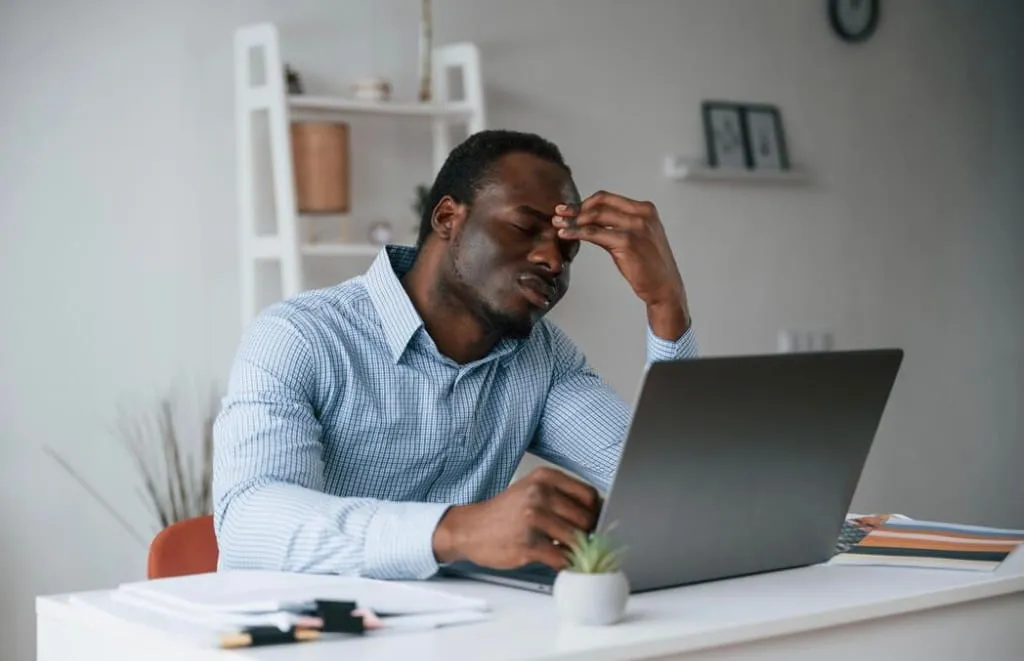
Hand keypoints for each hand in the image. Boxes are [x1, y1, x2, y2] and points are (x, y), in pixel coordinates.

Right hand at [432, 467, 599, 569]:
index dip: (595, 512)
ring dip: (575, 550)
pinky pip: (561, 558)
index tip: (592, 522)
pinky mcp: (527, 544)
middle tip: (578, 540)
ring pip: (576, 540)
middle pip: (586, 519)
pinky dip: (563, 563)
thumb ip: (562, 496)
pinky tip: (555, 560)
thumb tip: (598, 511)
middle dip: (587, 533)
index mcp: (544, 478)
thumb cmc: (505, 512)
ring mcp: (532, 519)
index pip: (589, 495)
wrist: (470, 528)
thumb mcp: (532, 491)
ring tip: (564, 549)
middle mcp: (539, 494)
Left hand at [553, 191, 690, 339]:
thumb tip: (591, 221)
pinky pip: (594, 233)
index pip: (608, 198)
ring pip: (595, 217)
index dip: (586, 202)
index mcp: (645, 209)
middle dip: (576, 208)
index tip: (570, 208)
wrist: (664, 287)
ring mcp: (635, 227)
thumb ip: (619, 225)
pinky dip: (576, 232)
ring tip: (558, 224)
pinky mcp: (626, 242)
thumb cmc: (650, 266)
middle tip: (559, 214)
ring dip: (573, 220)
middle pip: (600, 204)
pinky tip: (565, 234)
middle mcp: (642, 214)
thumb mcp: (638, 237)